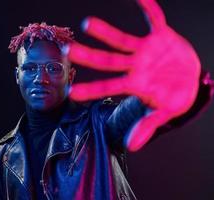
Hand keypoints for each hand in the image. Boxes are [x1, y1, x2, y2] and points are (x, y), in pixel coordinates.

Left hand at [65, 0, 200, 151]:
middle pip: (107, 60)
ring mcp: (145, 50)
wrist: (191, 79)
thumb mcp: (164, 113)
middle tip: (67, 51)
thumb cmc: (174, 97)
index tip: (71, 93)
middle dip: (88, 56)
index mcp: (134, 85)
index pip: (108, 87)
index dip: (91, 90)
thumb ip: (147, 125)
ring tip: (87, 24)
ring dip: (106, 32)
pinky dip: (148, 8)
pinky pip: (154, 19)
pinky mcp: (160, 36)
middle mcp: (134, 66)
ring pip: (121, 39)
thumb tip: (131, 146)